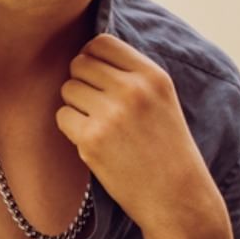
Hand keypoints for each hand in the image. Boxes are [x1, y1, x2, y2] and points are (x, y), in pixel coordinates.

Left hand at [55, 33, 222, 234]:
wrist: (177, 196)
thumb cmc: (165, 146)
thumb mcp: (161, 99)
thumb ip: (129, 73)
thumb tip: (84, 51)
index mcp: (152, 75)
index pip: (101, 42)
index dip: (91, 56)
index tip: (96, 76)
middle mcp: (132, 90)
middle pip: (78, 64)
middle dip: (81, 82)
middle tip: (97, 105)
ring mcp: (111, 114)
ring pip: (67, 89)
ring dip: (76, 106)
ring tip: (101, 125)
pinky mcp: (91, 138)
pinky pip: (62, 116)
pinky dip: (72, 128)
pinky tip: (95, 142)